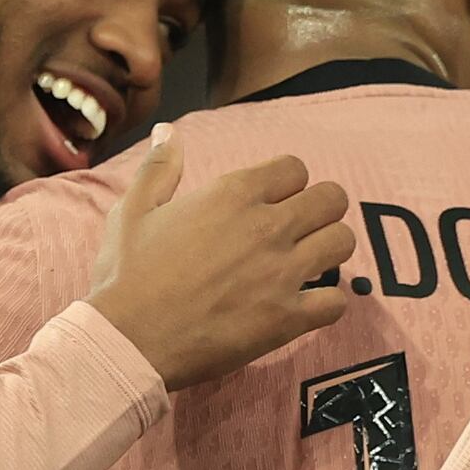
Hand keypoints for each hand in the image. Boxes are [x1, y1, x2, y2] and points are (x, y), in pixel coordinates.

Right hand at [85, 129, 356, 388]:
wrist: (128, 339)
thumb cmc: (126, 274)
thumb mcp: (133, 210)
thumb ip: (160, 167)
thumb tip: (168, 130)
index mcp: (234, 194)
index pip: (295, 167)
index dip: (288, 183)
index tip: (273, 201)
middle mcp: (267, 226)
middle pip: (331, 199)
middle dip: (320, 211)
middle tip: (299, 230)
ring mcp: (282, 272)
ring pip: (342, 243)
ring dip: (329, 251)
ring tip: (308, 264)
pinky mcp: (288, 317)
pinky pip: (336, 301)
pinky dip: (326, 303)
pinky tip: (305, 305)